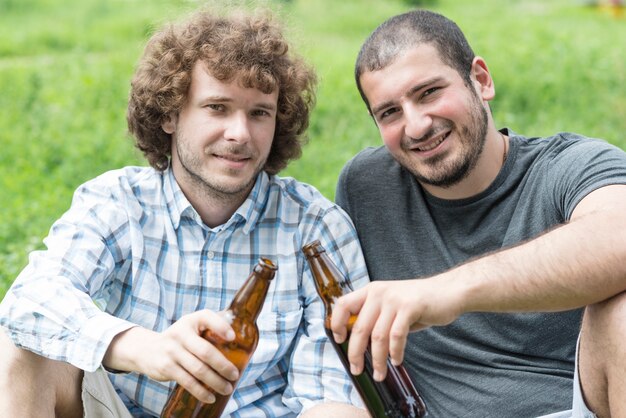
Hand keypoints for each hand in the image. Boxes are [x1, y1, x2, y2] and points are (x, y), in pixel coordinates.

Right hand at [103, 309, 238, 403]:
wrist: (146, 349)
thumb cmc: (179, 338)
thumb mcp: (191, 326)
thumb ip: (211, 327)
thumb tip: (240, 340)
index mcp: (190, 320)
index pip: (206, 317)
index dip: (221, 326)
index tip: (233, 337)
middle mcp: (180, 333)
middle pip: (206, 351)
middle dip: (223, 365)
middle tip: (235, 375)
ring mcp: (172, 351)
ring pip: (198, 369)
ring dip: (215, 382)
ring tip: (227, 389)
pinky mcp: (166, 367)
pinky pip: (187, 382)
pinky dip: (200, 391)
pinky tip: (211, 397)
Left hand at [330, 278, 461, 380]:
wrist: (449, 291)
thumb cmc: (418, 303)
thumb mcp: (391, 306)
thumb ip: (376, 318)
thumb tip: (358, 342)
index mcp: (371, 290)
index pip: (343, 304)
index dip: (336, 323)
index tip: (339, 341)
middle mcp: (379, 292)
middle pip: (359, 327)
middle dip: (355, 353)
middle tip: (357, 369)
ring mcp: (394, 299)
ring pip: (377, 336)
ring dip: (377, 359)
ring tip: (379, 373)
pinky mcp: (410, 307)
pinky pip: (396, 336)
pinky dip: (395, 352)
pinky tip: (396, 361)